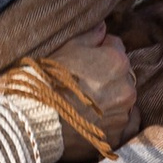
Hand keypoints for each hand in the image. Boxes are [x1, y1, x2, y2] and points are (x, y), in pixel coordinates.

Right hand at [46, 28, 138, 150]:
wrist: (36, 120)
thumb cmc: (48, 81)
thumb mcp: (66, 48)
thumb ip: (90, 35)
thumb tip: (103, 27)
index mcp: (117, 60)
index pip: (115, 46)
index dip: (99, 51)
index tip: (84, 59)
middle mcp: (127, 87)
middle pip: (122, 74)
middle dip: (108, 75)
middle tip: (84, 82)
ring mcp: (123, 113)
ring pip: (123, 99)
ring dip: (111, 98)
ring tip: (86, 104)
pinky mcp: (117, 135)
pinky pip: (125, 125)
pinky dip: (116, 121)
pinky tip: (101, 120)